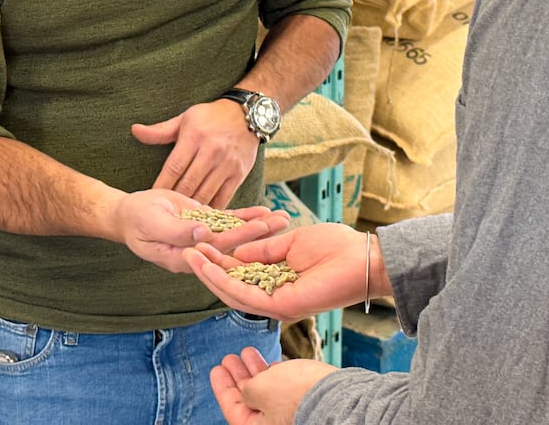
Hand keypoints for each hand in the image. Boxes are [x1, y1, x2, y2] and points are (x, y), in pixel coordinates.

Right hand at [112, 190, 288, 273]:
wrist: (128, 213)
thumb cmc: (136, 220)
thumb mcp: (153, 223)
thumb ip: (177, 230)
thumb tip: (203, 234)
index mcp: (184, 258)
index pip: (217, 251)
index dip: (239, 242)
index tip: (260, 233)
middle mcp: (198, 253)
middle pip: (233, 244)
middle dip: (259, 235)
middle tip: (282, 223)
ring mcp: (203, 240)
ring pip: (235, 233)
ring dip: (259, 226)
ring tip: (283, 217)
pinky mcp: (205, 226)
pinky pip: (228, 222)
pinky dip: (246, 216)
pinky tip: (265, 211)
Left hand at [132, 99, 257, 207]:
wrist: (248, 115)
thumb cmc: (211, 117)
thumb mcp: (185, 119)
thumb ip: (160, 131)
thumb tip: (135, 130)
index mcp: (194, 137)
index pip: (174, 167)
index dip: (161, 185)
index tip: (152, 198)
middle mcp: (211, 151)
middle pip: (188, 184)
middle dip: (174, 201)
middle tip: (164, 215)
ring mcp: (227, 164)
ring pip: (205, 194)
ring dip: (192, 210)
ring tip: (180, 221)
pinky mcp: (239, 174)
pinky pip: (224, 198)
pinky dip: (212, 209)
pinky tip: (202, 218)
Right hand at [183, 222, 374, 321]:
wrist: (362, 257)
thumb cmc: (335, 247)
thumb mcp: (291, 241)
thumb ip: (263, 250)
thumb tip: (236, 252)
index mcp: (277, 279)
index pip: (240, 273)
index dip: (219, 260)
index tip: (200, 244)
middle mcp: (273, 295)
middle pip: (231, 286)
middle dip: (208, 269)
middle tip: (186, 251)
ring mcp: (276, 303)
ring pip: (233, 293)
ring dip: (210, 275)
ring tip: (190, 256)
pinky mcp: (281, 307)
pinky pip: (245, 295)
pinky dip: (225, 281)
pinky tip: (209, 266)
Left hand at [211, 347, 335, 424]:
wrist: (334, 394)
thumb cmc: (297, 396)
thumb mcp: (259, 389)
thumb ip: (246, 389)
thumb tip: (247, 389)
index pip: (232, 407)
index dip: (222, 386)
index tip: (217, 369)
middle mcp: (272, 424)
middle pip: (248, 400)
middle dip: (238, 376)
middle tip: (230, 359)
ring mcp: (288, 414)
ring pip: (265, 392)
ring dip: (254, 370)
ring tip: (247, 353)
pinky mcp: (302, 402)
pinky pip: (282, 389)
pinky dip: (273, 375)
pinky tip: (270, 363)